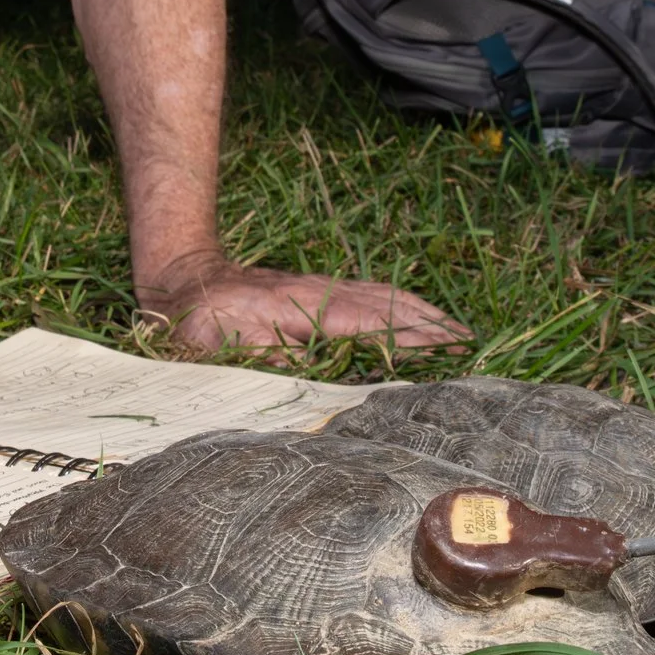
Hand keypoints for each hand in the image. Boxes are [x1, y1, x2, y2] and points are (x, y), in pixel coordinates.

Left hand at [139, 250, 469, 353]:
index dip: (410, 338)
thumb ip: (266, 360)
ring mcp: (322, 287)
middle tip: (473, 347)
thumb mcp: (217, 348)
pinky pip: (372, 292)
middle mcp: (319, 292)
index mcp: (299, 308)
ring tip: (460, 333)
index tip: (448, 349)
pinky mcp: (319, 289)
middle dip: (432, 325)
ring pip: (385, 296)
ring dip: (424, 313)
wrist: (180, 278)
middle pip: (388, 306)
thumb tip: (312, 375)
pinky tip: (420, 314)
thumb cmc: (194, 323)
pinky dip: (405, 303)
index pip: (368, 325)